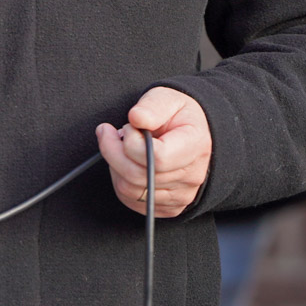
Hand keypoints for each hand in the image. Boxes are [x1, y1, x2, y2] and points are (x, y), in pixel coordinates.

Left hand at [96, 87, 212, 217]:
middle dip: (113, 151)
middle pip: (138, 175)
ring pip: (130, 190)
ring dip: (115, 166)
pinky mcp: (169, 208)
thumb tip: (136, 118)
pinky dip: (120, 180)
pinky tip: (126, 162)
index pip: (157, 158)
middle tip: (109, 132)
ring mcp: (181, 196)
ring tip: (121, 146)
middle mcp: (192, 175)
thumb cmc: (178, 116)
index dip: (132, 143)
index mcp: (195, 145)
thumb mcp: (167, 98)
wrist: (192, 134)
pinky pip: (131, 200)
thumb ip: (152, 106)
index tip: (128, 126)